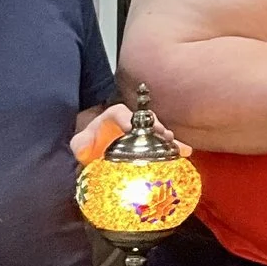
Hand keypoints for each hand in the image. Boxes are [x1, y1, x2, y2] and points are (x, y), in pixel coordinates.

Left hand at [70, 102, 195, 165]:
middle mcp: (132, 122)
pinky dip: (174, 148)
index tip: (131, 127)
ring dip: (167, 138)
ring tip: (177, 144)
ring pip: (157, 132)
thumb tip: (84, 150)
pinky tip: (186, 152)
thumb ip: (80, 144)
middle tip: (162, 134)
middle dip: (154, 126)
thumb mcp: (80, 143)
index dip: (126, 118)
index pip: (120, 113)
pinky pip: (163, 145)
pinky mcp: (150, 146)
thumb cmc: (91, 144)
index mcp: (114, 116)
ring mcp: (143, 133)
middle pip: (145, 120)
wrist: (97, 152)